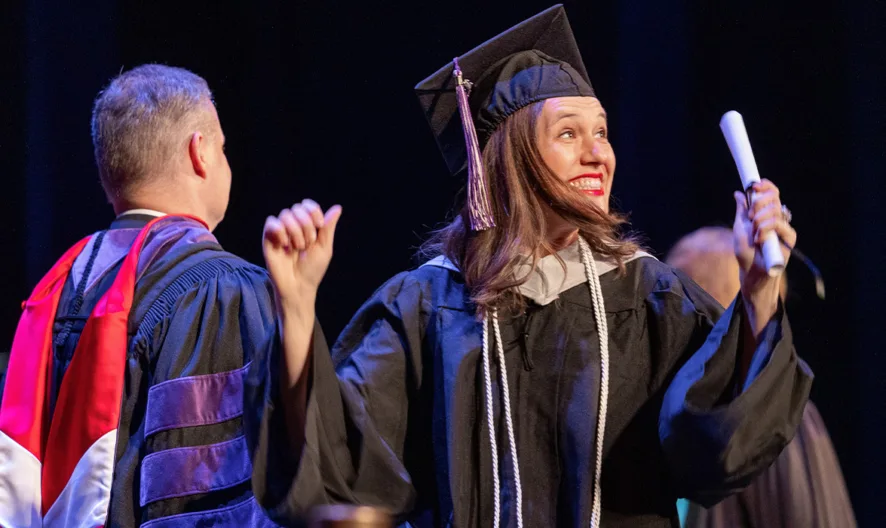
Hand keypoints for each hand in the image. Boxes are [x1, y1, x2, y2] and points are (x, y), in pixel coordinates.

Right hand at [262, 199, 341, 309]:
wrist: (298, 286)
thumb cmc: (312, 269)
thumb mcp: (325, 248)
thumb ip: (328, 227)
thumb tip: (338, 207)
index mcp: (308, 226)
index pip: (307, 205)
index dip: (313, 211)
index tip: (319, 225)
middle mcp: (293, 226)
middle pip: (297, 209)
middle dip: (306, 225)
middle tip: (308, 243)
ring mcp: (280, 231)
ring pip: (285, 214)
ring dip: (295, 231)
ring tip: (297, 248)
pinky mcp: (268, 238)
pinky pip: (271, 222)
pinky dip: (280, 231)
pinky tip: (284, 244)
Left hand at [733, 179, 795, 332]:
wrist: (750, 273)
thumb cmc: (745, 253)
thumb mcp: (739, 229)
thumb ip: (741, 211)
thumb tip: (738, 193)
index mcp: (765, 214)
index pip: (771, 193)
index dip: (765, 186)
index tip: (755, 185)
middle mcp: (777, 218)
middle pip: (775, 198)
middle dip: (759, 203)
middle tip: (750, 215)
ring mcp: (784, 228)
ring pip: (777, 210)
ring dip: (761, 218)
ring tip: (754, 231)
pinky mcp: (789, 239)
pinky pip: (781, 225)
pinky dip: (767, 229)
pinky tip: (759, 238)